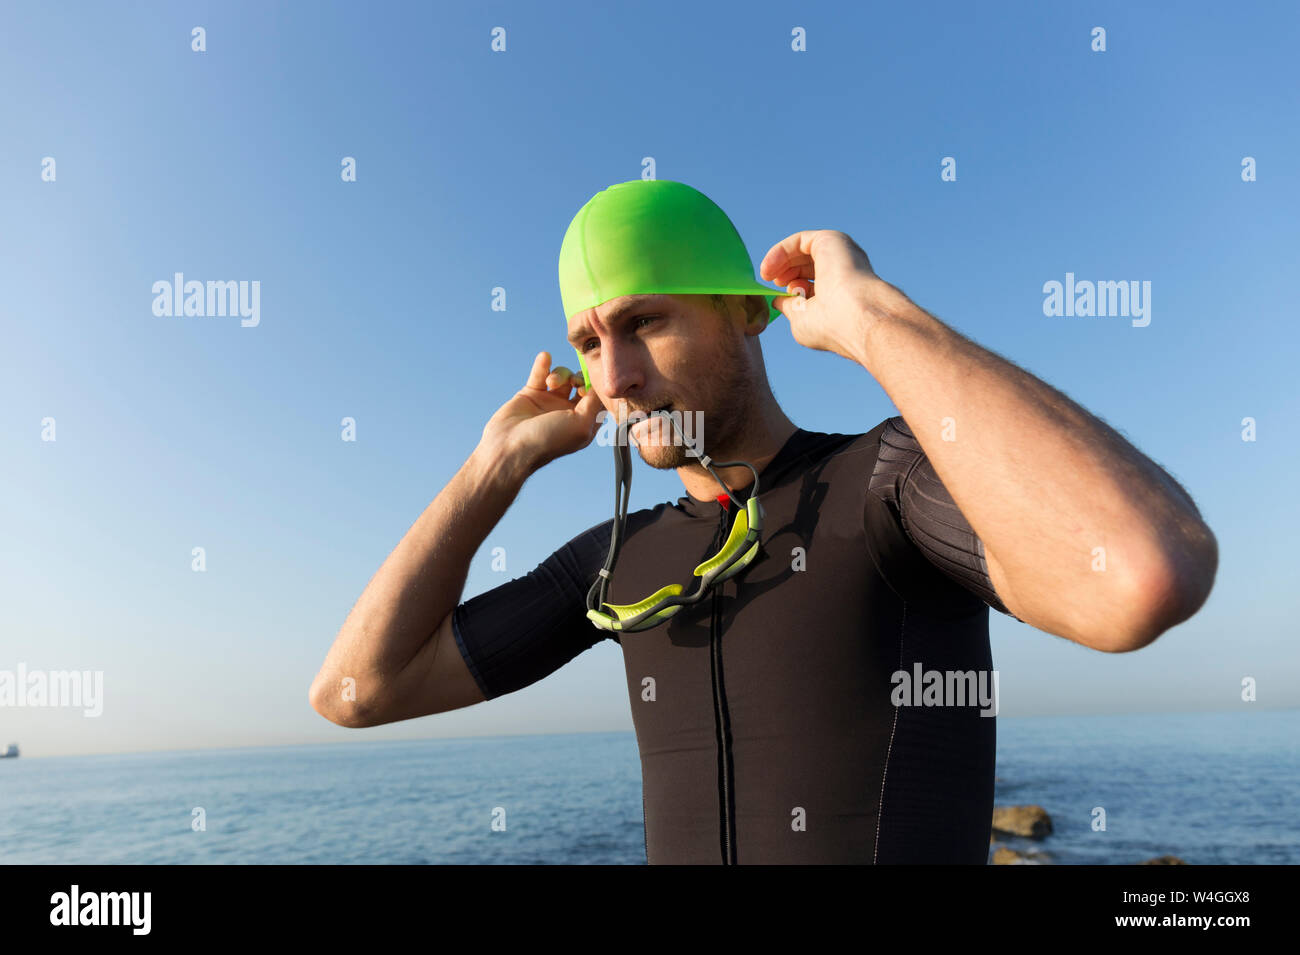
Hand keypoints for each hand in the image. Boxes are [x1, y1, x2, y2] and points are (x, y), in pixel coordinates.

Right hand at [480, 352, 602, 470]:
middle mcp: (568, 411)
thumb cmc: (549, 440)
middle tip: (574, 383)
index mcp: (583, 423)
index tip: (592, 384)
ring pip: (562, 376)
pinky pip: (540, 373)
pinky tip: (545, 358)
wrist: (510, 446)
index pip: (598, 399)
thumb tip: (601, 384)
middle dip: (580, 377)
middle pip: (582, 383)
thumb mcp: (582, 425)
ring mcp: (549, 402)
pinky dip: (543, 364)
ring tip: (551, 382)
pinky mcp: (531, 394)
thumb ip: (595, 403)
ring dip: (560, 373)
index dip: (598, 387)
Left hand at [760, 230, 880, 360]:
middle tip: (771, 281)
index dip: (790, 285)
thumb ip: (789, 306)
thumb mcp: (802, 318)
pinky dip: (781, 250)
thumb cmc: (831, 325)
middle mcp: (842, 271)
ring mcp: (839, 254)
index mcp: (840, 292)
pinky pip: (800, 240)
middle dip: (785, 272)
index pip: (811, 283)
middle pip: (807, 264)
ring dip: (780, 260)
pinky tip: (770, 266)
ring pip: (803, 250)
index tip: (777, 293)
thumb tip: (776, 298)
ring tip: (767, 274)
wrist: (856, 316)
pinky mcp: (831, 241)